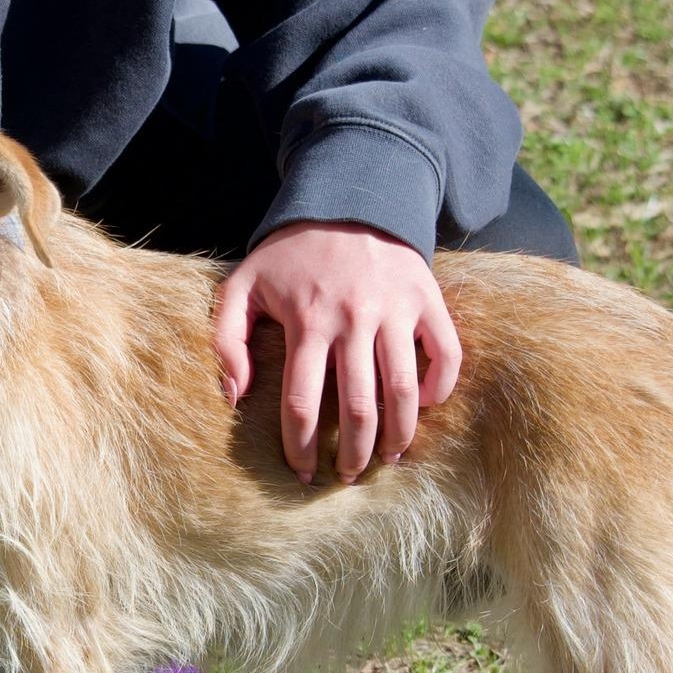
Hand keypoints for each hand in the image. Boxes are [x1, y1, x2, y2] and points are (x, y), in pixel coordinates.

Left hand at [214, 221, 461, 483]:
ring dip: (398, 435)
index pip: (302, 404)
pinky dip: (440, 388)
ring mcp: (396, 310)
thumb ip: (227, 340)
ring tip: (388, 457)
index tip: (302, 472)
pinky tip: (425, 408)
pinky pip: (445, 354)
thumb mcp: (243, 285)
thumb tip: (235, 396)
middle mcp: (354, 319)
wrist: (349, 197)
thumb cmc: (291, 252)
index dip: (301, 447)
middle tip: (347, 475)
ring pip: (403, 391)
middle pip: (357, 408)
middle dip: (352, 454)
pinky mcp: (427, 300)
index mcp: (307, 321)